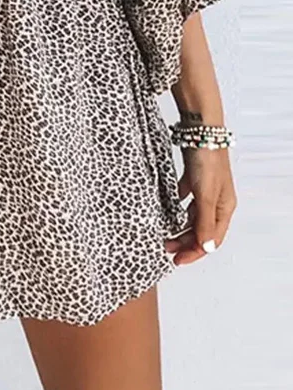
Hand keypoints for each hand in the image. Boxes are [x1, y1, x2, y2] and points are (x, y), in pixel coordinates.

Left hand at [164, 148, 236, 264]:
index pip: (211, 239)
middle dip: (185, 242)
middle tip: (166, 249)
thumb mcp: (205, 195)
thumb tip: (206, 248)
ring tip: (165, 235)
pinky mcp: (194, 177)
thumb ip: (204, 221)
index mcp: (224, 207)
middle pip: (202, 229)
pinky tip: (167, 210)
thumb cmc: (206, 160)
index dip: (194, 252)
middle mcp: (218, 200)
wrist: (200, 129)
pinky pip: (186, 199)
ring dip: (180, 227)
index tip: (177, 260)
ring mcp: (206, 188)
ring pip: (193, 215)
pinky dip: (177, 207)